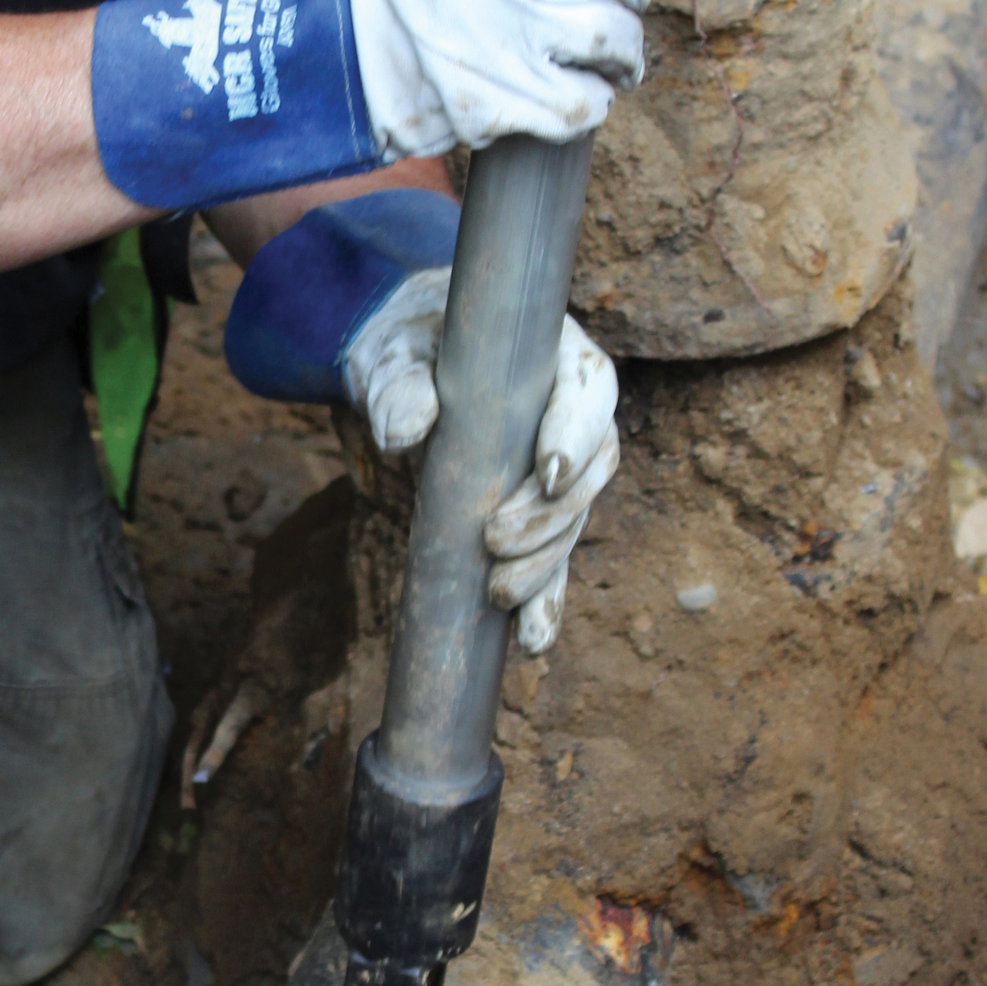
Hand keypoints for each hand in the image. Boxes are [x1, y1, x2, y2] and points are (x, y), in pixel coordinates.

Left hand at [345, 288, 616, 652]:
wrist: (401, 366)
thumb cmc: (407, 343)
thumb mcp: (396, 355)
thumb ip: (402, 387)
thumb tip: (405, 432)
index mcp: (558, 356)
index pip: (589, 393)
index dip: (577, 435)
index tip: (549, 473)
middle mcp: (572, 414)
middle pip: (590, 470)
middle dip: (550, 515)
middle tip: (495, 539)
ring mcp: (558, 469)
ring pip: (573, 522)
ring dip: (545, 564)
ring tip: (498, 592)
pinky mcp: (534, 515)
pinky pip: (553, 561)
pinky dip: (545, 602)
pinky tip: (532, 642)